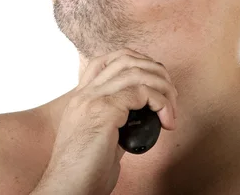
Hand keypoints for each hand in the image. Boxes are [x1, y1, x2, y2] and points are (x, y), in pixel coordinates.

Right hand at [35, 47, 178, 194]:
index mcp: (81, 98)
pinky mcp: (104, 111)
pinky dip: (161, 102)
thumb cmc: (83, 174)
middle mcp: (85, 94)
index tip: (154, 82)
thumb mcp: (100, 140)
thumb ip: (116, 122)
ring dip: (163, 87)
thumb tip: (140, 117)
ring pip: (136, 71)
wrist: (67, 191)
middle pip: (125, 58)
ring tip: (172, 108)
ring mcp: (92, 99)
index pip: (106, 60)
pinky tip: (166, 120)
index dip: (135, 62)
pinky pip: (142, 91)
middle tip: (171, 96)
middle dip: (155, 71)